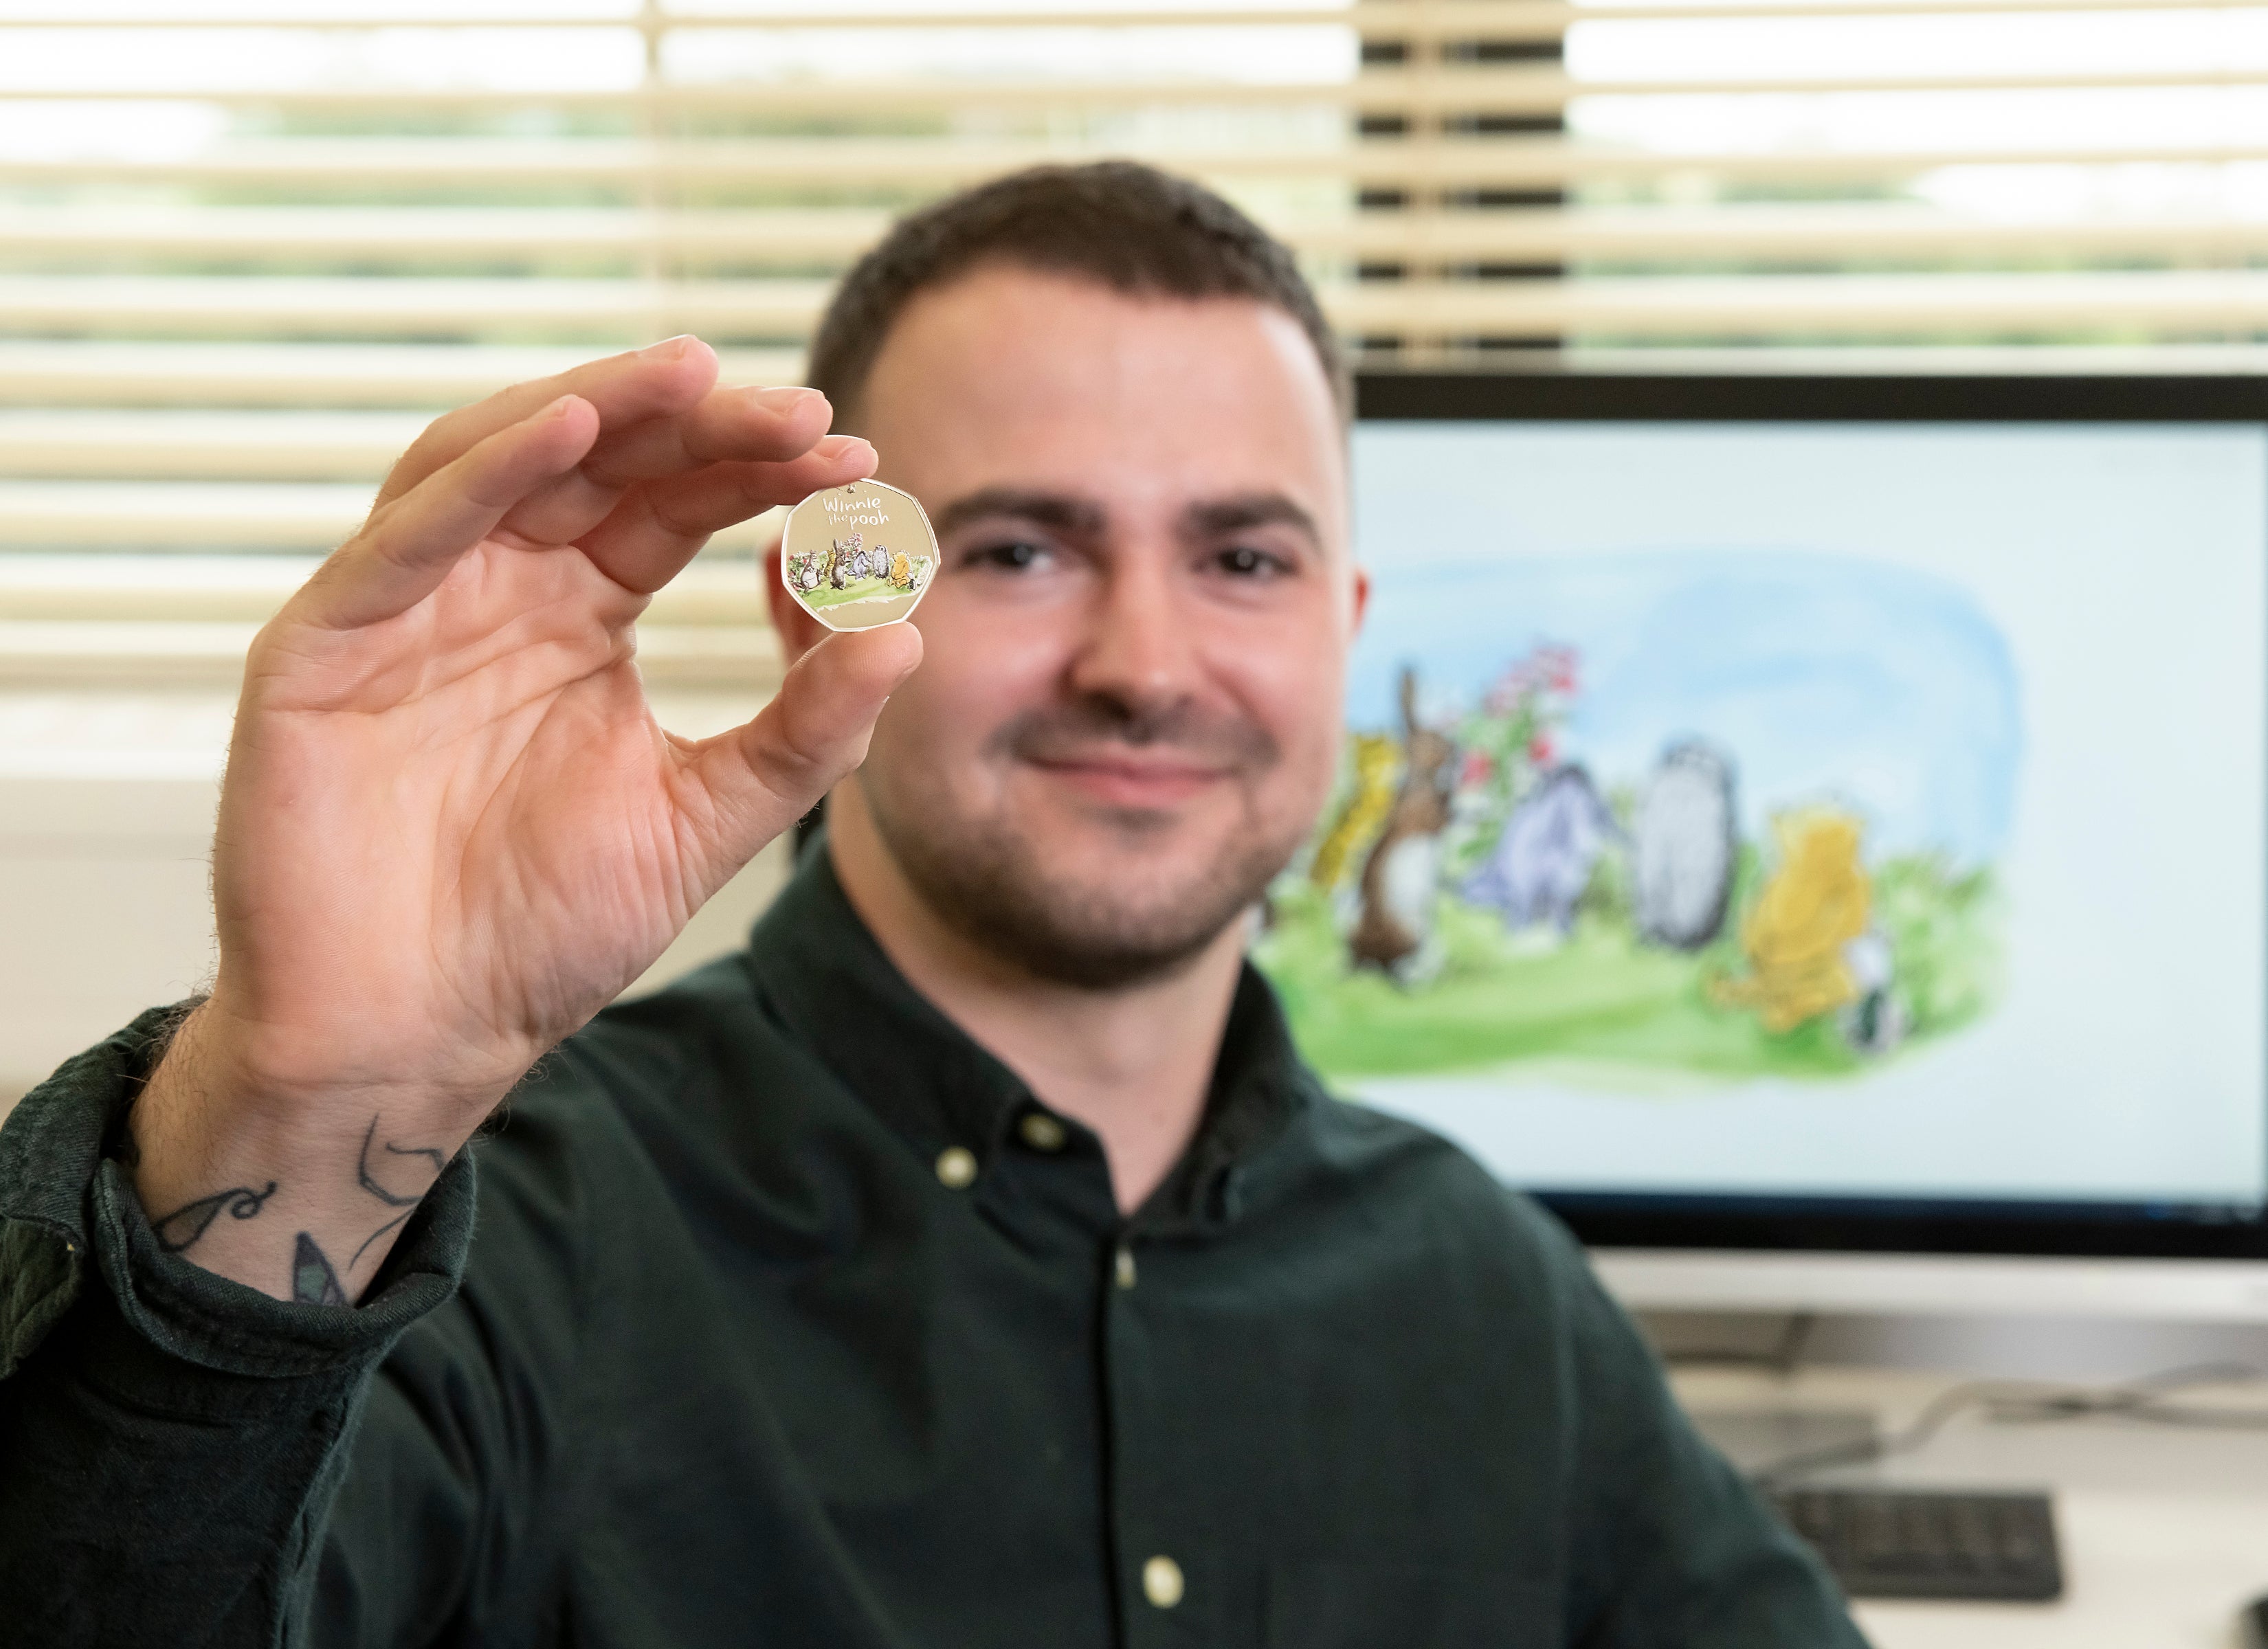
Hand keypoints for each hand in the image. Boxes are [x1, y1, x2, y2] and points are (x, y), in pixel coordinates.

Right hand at [130, 337, 920, 1301]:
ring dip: (594, 406)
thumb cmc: (544, 932)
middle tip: (801, 409)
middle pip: (598, 460)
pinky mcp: (322, 645)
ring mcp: (405, 607)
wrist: (417, 1038)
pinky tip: (568, 429)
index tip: (853, 454)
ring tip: (693, 375)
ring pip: (495, 460)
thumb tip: (905, 634)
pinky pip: (405, 536)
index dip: (755, 470)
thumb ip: (805, 733)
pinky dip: (482, 474)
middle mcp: (494, 589)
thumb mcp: (706, 819)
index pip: (672, 503)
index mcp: (579, 615)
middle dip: (700, 424)